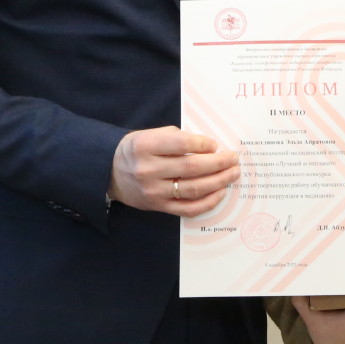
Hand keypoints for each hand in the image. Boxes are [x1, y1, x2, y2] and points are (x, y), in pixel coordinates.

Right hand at [108, 126, 239, 217]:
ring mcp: (154, 191)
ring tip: (233, 173)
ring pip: (194, 189)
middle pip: (192, 167)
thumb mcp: (149, 135)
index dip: (203, 144)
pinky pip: (188, 208)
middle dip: (219, 163)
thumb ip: (176, 138)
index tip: (216, 145)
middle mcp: (148, 170)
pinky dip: (208, 202)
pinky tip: (220, 192)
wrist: (110, 172)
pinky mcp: (158, 207)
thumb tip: (209, 147)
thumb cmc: (137, 150)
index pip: (181, 144)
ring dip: (219, 181)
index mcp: (145, 146)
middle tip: (234, 158)